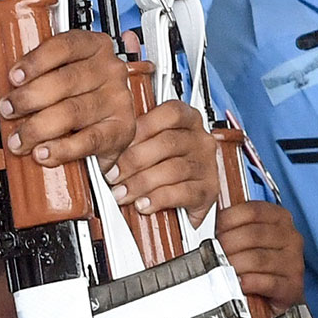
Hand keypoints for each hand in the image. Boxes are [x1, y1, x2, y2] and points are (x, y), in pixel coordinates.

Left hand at [0, 30, 134, 169]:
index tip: (14, 76)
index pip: (65, 46)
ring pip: (72, 112)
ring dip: (37, 128)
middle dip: (28, 98)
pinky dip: (61, 149)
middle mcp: (110, 70)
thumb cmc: (80, 96)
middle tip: (8, 110)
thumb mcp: (64, 74)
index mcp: (95, 47)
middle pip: (65, 81)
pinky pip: (87, 140)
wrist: (108, 129)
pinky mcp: (121, 129)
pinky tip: (44, 152)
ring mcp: (117, 99)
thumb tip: (7, 87)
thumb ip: (42, 73)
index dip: (36, 61)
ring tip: (19, 139)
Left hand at [105, 99, 218, 224]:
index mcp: (189, 120)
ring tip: (122, 193)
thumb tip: (109, 146)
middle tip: (112, 175)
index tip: (117, 145)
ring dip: (141, 183)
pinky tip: (143, 203)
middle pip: (167, 143)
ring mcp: (206, 165)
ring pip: (172, 170)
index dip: (141, 128)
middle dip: (133, 161)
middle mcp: (200, 140)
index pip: (170, 113)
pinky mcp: (208, 190)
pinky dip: (158, 199)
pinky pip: (182, 193)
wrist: (193, 197)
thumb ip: (139, 137)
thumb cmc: (168, 162)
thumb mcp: (156, 142)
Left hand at [215, 201, 305, 312]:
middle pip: (253, 235)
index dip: (228, 219)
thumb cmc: (262, 262)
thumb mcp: (252, 237)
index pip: (253, 211)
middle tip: (212, 251)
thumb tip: (210, 222)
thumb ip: (236, 226)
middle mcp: (291, 237)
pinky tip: (239, 282)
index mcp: (280, 219)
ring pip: (258, 259)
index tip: (213, 228)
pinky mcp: (292, 286)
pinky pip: (267, 282)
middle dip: (227, 244)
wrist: (279, 291)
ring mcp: (294, 262)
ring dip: (234, 264)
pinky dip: (249, 282)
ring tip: (221, 268)